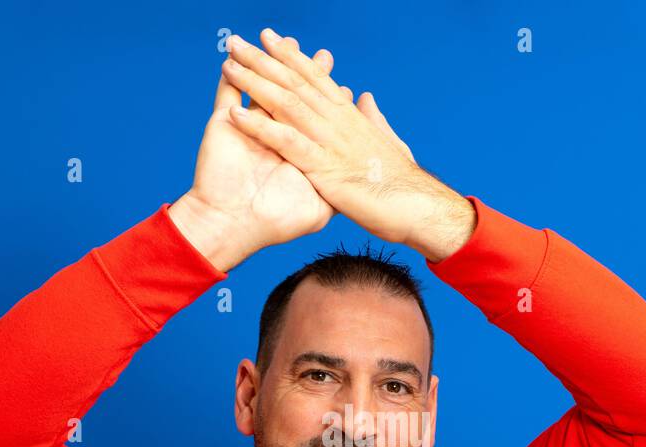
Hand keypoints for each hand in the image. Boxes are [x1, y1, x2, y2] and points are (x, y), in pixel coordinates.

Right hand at [169, 40, 351, 271]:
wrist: (234, 226)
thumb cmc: (275, 222)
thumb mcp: (318, 209)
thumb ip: (339, 188)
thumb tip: (363, 173)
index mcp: (298, 150)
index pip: (316, 115)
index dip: (327, 95)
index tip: (338, 80)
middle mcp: (275, 137)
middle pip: (292, 94)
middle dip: (304, 70)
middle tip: (322, 53)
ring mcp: (249, 129)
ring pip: (260, 87)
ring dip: (268, 64)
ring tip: (278, 41)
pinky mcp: (224, 126)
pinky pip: (227, 94)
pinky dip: (231, 77)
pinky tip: (235, 59)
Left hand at [219, 28, 475, 261]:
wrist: (417, 208)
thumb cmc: (404, 183)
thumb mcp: (390, 144)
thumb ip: (375, 120)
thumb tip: (365, 99)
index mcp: (352, 116)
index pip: (316, 78)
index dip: (291, 57)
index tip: (270, 39)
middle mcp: (339, 121)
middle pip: (295, 82)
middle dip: (263, 60)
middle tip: (236, 42)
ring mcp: (330, 142)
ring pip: (286, 103)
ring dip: (254, 83)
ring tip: (228, 66)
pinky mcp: (323, 168)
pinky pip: (285, 142)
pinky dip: (260, 127)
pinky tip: (236, 116)